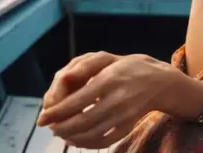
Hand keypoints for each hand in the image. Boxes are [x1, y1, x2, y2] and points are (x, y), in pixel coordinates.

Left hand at [36, 51, 183, 148]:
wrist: (159, 81)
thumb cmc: (126, 67)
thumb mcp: (107, 58)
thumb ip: (83, 65)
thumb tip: (64, 77)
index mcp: (110, 79)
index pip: (77, 101)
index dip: (57, 112)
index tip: (43, 116)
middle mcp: (118, 99)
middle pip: (83, 121)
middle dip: (61, 127)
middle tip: (49, 127)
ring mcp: (125, 115)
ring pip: (92, 134)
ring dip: (71, 137)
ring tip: (59, 132)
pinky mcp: (129, 126)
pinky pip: (105, 141)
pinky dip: (87, 144)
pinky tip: (75, 140)